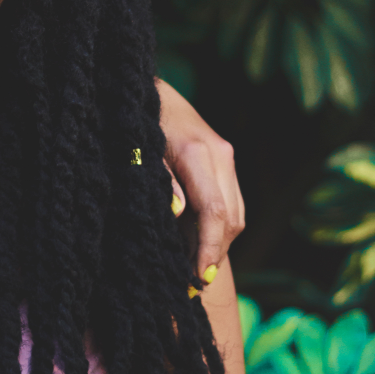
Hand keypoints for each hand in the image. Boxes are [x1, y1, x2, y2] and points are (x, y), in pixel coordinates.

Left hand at [157, 78, 244, 280]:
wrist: (149, 89)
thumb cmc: (137, 122)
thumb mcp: (139, 151)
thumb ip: (160, 182)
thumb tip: (179, 214)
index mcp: (199, 153)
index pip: (214, 212)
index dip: (209, 249)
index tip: (198, 278)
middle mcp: (221, 155)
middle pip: (231, 218)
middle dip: (215, 254)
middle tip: (193, 284)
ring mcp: (227, 158)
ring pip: (237, 214)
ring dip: (220, 244)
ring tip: (194, 269)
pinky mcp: (226, 161)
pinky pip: (232, 203)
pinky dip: (220, 228)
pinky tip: (199, 244)